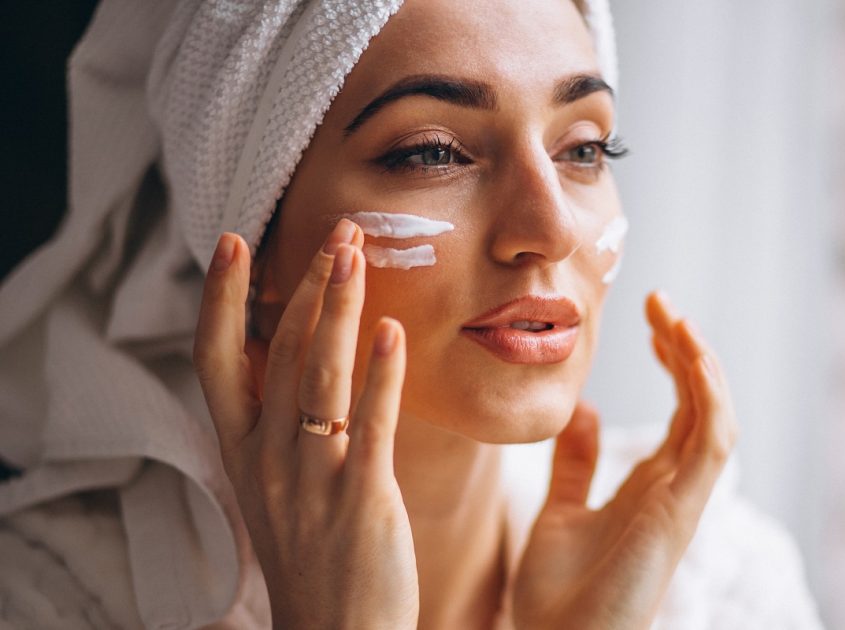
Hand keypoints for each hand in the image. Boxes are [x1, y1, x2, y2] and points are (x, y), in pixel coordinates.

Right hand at [193, 220, 417, 628]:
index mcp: (242, 451)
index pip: (216, 359)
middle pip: (279, 350)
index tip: (230, 241)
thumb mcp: (277, 485)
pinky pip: (369, 422)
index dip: (218, 298)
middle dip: (306, 283)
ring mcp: (311, 477)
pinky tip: (392, 331)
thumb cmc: (314, 552)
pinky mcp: (360, 498)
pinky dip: (380, 373)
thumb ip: (282, 422)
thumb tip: (301, 353)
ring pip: (317, 373)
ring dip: (336, 306)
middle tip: (338, 229)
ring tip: (354, 251)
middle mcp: (267, 457)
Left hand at [511, 291, 738, 629]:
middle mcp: (674, 489)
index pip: (680, 410)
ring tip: (674, 317)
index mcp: (651, 487)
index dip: (673, 361)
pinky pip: (712, 444)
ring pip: (713, 415)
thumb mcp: (558, 513)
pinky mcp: (680, 513)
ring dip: (700, 362)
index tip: (651, 318)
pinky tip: (690, 356)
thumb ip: (574, 466)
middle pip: (699, 403)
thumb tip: (581, 410)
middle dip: (685, 349)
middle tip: (660, 301)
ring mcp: (682, 501)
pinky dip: (709, 396)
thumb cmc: (556, 598)